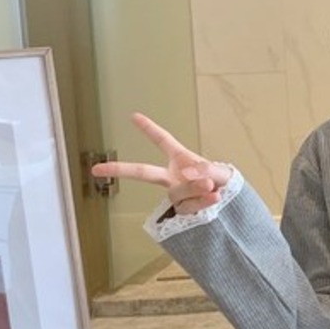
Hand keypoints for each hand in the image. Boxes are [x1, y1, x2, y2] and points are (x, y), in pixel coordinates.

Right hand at [91, 114, 233, 212]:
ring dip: (196, 189)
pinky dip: (201, 202)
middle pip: (143, 173)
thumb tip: (184, 174)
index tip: (133, 116)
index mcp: (180, 159)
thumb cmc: (223, 181)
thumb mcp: (219, 171)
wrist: (232, 205)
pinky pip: (187, 206)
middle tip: (97, 168)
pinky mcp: (180, 212)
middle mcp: (172, 177)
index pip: (162, 141)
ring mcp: (175, 195)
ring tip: (212, 187)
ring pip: (178, 191)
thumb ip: (205, 170)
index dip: (148, 128)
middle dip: (121, 170)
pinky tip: (213, 198)